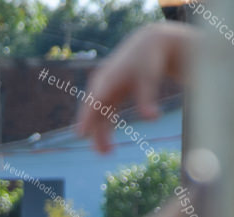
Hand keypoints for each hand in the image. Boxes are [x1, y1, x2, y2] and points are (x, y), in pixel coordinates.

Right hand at [76, 22, 194, 152]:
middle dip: (95, 132)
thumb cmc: (148, 61)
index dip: (86, 118)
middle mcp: (101, 86)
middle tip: (102, 153)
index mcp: (106, 78)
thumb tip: (152, 119)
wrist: (149, 45)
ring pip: (97, 117)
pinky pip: (104, 116)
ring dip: (100, 135)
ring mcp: (104, 91)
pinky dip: (105, 130)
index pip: (94, 101)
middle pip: (92, 112)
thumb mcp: (149, 79)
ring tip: (107, 154)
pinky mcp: (110, 96)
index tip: (81, 133)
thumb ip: (147, 99)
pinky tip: (109, 146)